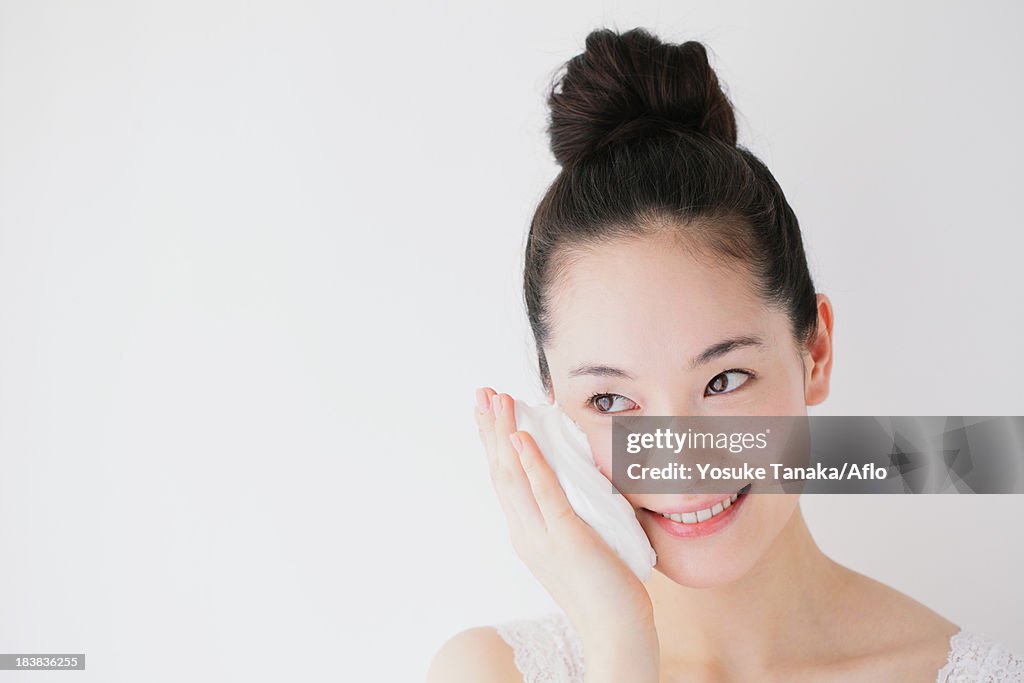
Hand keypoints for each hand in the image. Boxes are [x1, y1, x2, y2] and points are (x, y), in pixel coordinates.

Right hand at [474, 387, 659, 682]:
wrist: (614, 634)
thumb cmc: (606, 590)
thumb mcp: (580, 543)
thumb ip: (569, 515)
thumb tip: (575, 483)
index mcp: (526, 533)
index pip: (503, 478)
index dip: (493, 442)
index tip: (488, 410)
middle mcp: (525, 533)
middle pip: (499, 470)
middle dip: (489, 428)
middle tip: (482, 391)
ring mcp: (542, 536)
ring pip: (513, 476)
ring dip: (503, 432)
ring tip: (498, 399)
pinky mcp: (567, 539)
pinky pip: (545, 494)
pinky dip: (531, 463)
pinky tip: (522, 436)